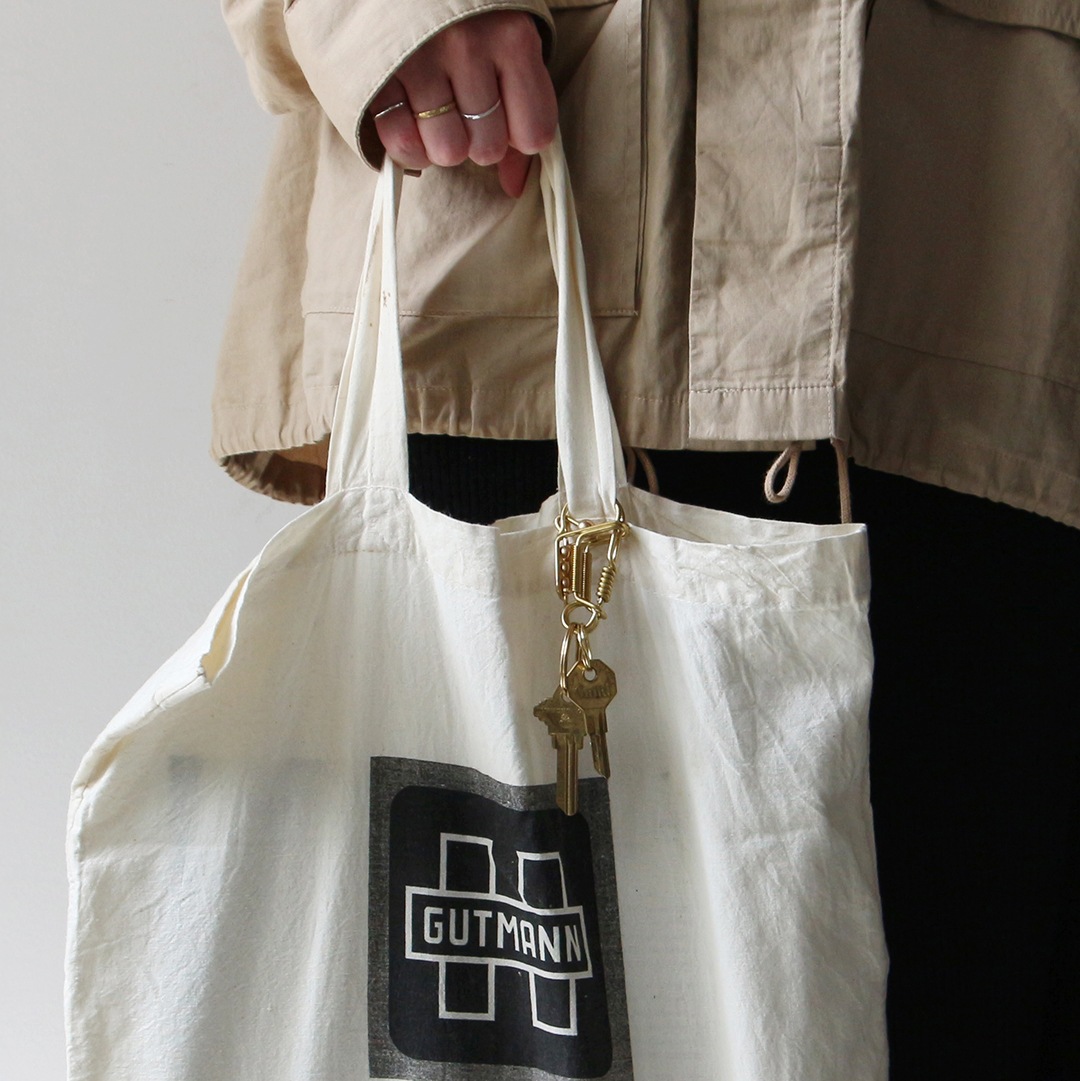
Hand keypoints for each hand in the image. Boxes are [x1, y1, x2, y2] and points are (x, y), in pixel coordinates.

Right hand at [368, 12, 556, 197]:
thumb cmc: (468, 23)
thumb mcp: (508, 51)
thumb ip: (522, 116)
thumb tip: (514, 186)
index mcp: (512, 37)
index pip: (534, 134)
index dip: (519, 137)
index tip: (506, 117)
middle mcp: (468, 45)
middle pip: (487, 149)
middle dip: (477, 141)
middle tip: (464, 110)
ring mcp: (420, 59)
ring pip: (448, 152)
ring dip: (442, 144)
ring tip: (436, 113)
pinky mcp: (380, 75)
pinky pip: (404, 144)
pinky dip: (410, 149)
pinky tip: (412, 123)